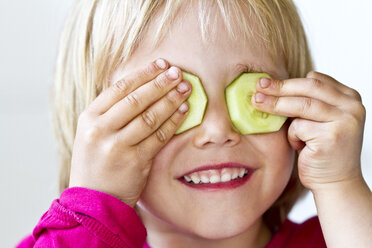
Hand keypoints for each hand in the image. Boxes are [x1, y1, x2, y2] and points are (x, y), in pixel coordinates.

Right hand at [69, 59, 190, 205]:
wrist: (93, 201)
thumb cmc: (95, 163)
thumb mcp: (92, 134)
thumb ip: (110, 112)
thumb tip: (142, 86)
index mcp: (88, 118)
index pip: (119, 89)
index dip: (143, 74)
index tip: (160, 64)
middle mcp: (101, 130)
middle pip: (136, 100)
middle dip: (160, 83)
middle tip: (178, 72)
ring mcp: (118, 146)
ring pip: (150, 116)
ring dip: (171, 100)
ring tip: (185, 88)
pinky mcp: (136, 162)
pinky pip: (159, 137)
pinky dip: (173, 122)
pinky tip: (184, 111)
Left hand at [252, 71, 365, 191]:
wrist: (336, 183)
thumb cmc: (322, 150)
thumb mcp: (319, 120)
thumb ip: (308, 102)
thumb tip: (272, 85)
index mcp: (350, 98)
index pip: (316, 80)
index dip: (288, 81)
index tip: (266, 81)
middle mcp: (352, 107)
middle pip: (308, 88)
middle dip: (279, 87)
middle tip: (258, 85)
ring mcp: (344, 122)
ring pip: (301, 105)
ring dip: (275, 104)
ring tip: (257, 103)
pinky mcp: (331, 137)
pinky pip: (298, 127)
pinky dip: (292, 136)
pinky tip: (301, 146)